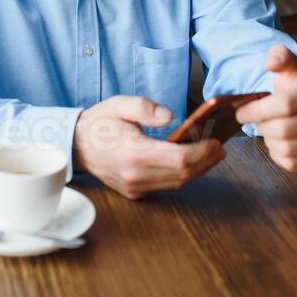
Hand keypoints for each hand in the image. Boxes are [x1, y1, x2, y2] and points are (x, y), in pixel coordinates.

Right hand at [73, 94, 225, 198]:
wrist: (75, 146)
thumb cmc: (99, 123)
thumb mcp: (119, 104)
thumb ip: (145, 107)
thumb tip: (170, 116)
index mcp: (133, 153)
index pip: (179, 158)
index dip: (202, 152)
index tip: (216, 142)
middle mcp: (136, 175)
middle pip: (183, 174)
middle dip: (206, 162)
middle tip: (220, 148)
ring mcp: (135, 187)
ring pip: (177, 183)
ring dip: (197, 170)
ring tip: (211, 155)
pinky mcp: (135, 192)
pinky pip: (166, 186)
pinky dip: (182, 175)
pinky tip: (190, 162)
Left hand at [235, 44, 296, 170]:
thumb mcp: (289, 65)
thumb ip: (279, 56)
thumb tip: (270, 63)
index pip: (284, 105)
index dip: (257, 110)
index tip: (242, 112)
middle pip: (283, 130)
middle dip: (260, 126)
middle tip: (254, 120)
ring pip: (286, 148)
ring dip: (268, 140)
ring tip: (266, 128)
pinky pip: (292, 163)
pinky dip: (277, 154)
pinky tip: (275, 141)